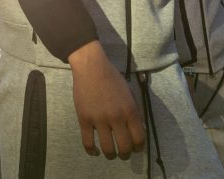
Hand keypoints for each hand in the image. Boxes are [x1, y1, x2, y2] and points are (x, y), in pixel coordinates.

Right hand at [68, 40, 144, 159]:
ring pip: (108, 149)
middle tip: (124, 153)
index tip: (136, 149)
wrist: (91, 67)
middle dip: (126, 154)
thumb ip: (134, 111)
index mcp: (130, 110)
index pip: (139, 138)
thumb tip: (138, 130)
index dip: (139, 148)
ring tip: (111, 154)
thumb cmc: (112, 78)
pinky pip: (88, 143)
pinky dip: (92, 152)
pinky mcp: (84, 120)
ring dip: (111, 155)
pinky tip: (96, 152)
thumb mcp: (129, 93)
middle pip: (124, 147)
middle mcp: (116, 117)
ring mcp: (99, 120)